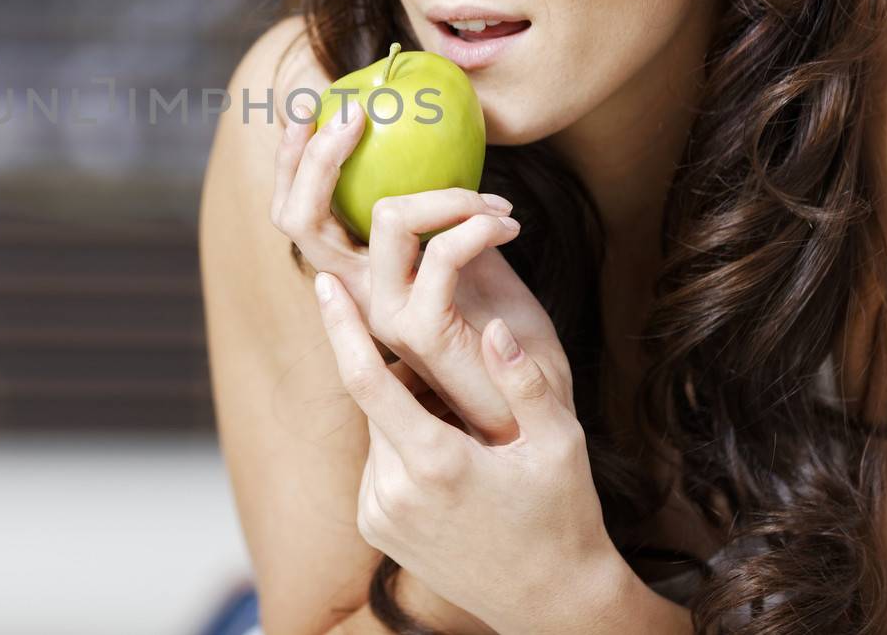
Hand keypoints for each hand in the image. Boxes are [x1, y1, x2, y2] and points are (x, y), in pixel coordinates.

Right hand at [271, 99, 571, 443]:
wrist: (534, 411)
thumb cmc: (504, 336)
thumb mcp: (469, 262)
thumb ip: (440, 220)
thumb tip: (439, 149)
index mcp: (359, 279)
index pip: (297, 216)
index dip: (292, 161)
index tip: (313, 104)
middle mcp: (358, 298)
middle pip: (300, 219)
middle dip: (319, 156)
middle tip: (358, 113)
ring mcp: (387, 316)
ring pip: (385, 217)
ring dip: (447, 190)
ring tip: (492, 201)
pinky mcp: (427, 331)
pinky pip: (442, 251)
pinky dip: (478, 222)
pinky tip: (508, 225)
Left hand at [313, 268, 621, 634]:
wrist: (552, 603)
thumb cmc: (563, 518)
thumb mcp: (559, 444)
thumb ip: (524, 381)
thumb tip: (493, 326)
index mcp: (435, 463)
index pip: (366, 379)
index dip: (340, 326)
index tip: (322, 283)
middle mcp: (394, 492)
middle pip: (378, 401)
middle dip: (409, 380)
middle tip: (463, 393)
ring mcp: (379, 515)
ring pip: (378, 431)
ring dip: (408, 417)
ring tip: (469, 441)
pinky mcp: (375, 530)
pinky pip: (379, 464)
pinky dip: (404, 448)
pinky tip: (453, 467)